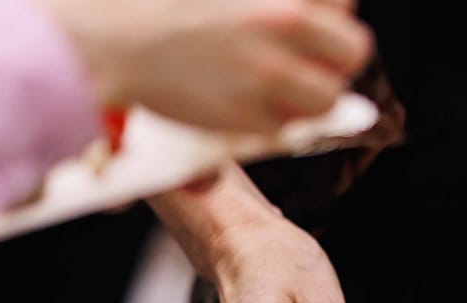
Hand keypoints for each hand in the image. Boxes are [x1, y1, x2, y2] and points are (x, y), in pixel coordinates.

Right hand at [42, 0, 371, 134]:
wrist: (113, 40)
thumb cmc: (161, 5)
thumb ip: (276, 3)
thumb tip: (327, 14)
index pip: (344, 3)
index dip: (330, 16)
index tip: (312, 23)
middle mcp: (283, 23)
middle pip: (353, 49)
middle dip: (335, 58)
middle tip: (305, 60)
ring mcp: (270, 73)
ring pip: (328, 97)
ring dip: (310, 95)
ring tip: (272, 84)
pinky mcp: (252, 116)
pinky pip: (286, 126)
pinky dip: (271, 120)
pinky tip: (239, 99)